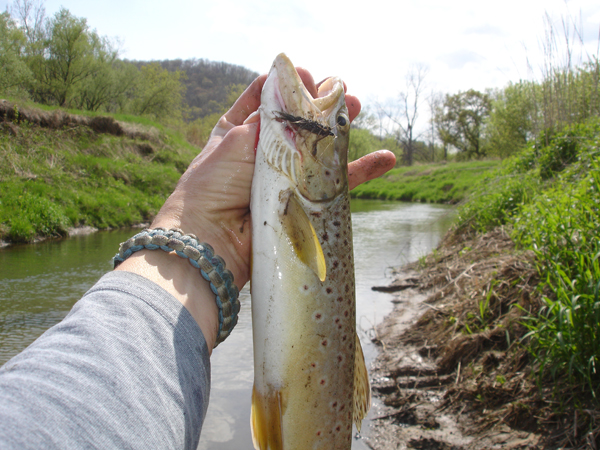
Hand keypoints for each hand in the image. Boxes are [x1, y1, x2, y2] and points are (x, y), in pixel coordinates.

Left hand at [151, 69, 394, 288]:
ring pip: (319, 150)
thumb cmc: (213, 187)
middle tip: (340, 88)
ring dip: (340, 129)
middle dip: (318, 105)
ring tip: (356, 106)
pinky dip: (361, 171)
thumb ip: (266, 122)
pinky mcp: (302, 203)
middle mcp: (261, 154)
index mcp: (236, 134)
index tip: (305, 76)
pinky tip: (385, 158)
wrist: (212, 240)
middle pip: (296, 124)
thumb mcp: (235, 142)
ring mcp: (284, 178)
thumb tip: (288, 96)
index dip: (285, 87)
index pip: (262, 102)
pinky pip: (335, 185)